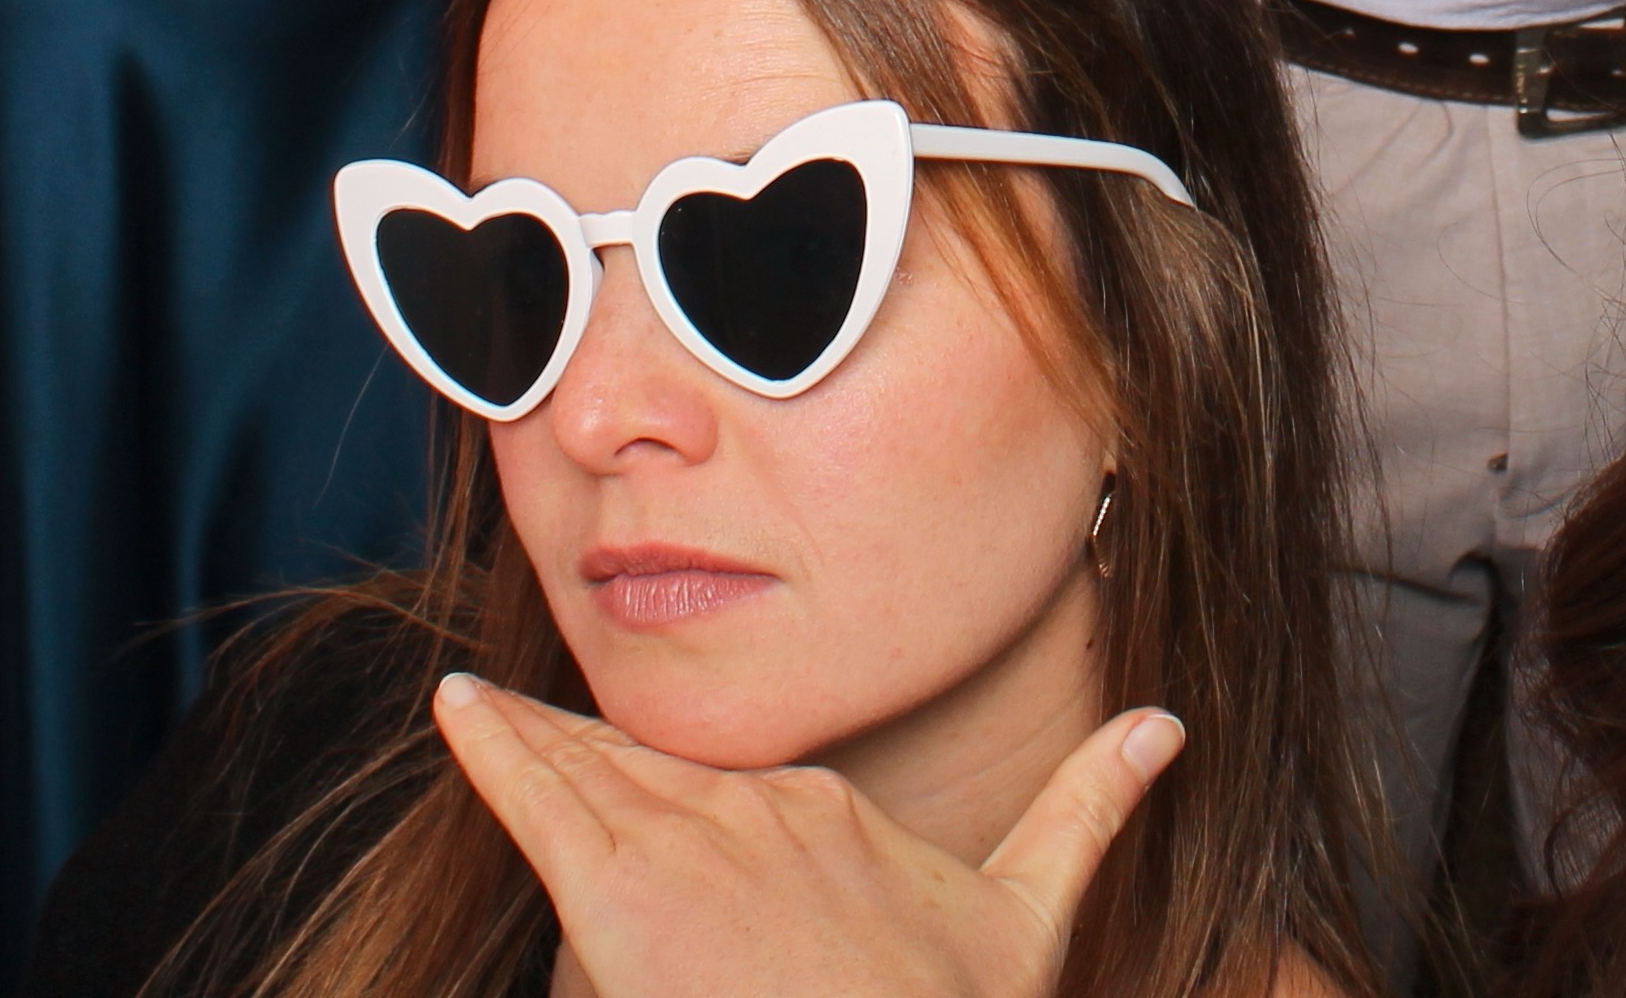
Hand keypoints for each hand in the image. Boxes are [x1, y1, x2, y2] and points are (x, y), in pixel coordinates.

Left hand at [431, 674, 1175, 997]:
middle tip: (513, 713)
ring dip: (529, 742)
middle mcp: (761, 810)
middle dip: (583, 746)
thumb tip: (1169, 724)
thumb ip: (1088, 808)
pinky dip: (493, 751)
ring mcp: (693, 850)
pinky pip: (543, 807)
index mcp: (834, 812)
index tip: (629, 757)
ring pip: (592, 779)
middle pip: (655, 771)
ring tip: (476, 708)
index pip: (735, 782)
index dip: (678, 776)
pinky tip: (455, 712)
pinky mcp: (624, 900)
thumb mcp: (1029, 917)